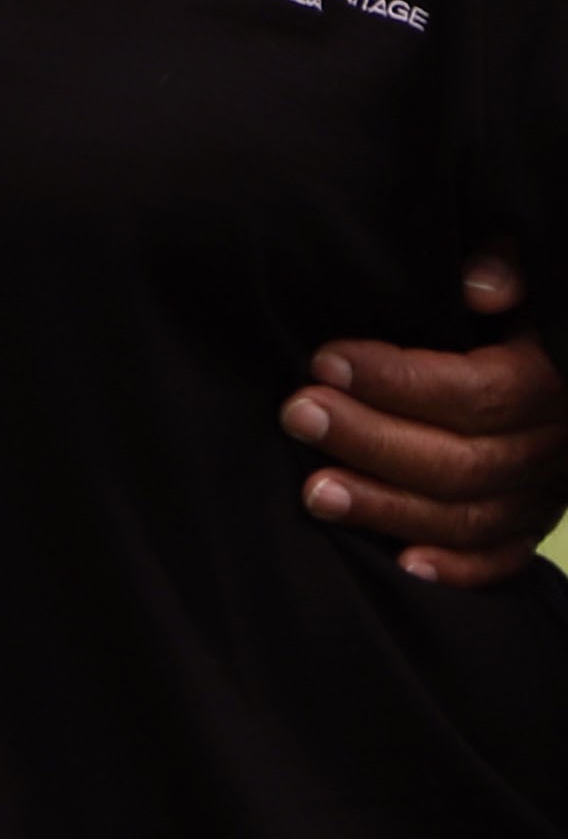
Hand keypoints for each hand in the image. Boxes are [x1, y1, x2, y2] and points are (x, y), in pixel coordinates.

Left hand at [285, 254, 567, 588]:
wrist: (552, 364)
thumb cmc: (516, 314)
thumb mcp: (530, 284)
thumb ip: (508, 269)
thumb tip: (478, 285)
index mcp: (553, 382)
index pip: (477, 392)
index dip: (398, 380)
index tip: (325, 361)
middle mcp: (555, 445)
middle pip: (464, 460)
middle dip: (371, 439)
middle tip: (297, 414)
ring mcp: (546, 492)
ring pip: (469, 516)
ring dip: (388, 507)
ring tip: (313, 492)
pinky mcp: (532, 524)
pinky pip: (500, 559)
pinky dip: (457, 568)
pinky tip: (400, 565)